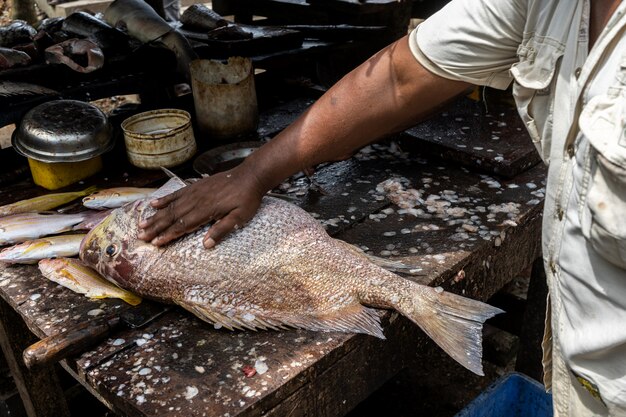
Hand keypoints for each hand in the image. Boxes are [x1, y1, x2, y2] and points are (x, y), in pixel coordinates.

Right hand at [137, 164, 264, 247]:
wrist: (250, 176)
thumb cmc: (247, 199)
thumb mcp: (240, 217)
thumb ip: (222, 229)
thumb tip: (206, 244)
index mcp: (206, 210)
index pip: (183, 225)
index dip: (168, 234)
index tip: (156, 242)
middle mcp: (197, 200)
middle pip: (172, 216)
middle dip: (156, 227)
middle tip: (141, 236)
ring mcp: (194, 192)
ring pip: (171, 206)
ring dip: (156, 216)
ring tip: (142, 224)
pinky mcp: (196, 186)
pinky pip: (177, 193)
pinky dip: (164, 199)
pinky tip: (154, 204)